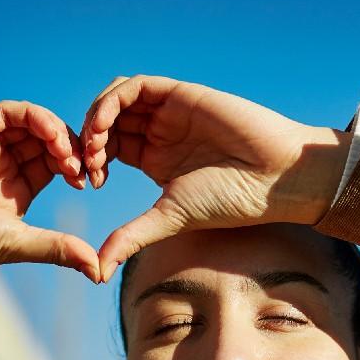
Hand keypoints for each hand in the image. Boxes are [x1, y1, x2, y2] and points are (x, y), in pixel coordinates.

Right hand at [0, 101, 98, 287]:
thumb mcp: (17, 244)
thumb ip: (57, 248)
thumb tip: (98, 269)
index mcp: (14, 193)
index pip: (53, 165)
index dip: (75, 166)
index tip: (87, 181)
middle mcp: (0, 168)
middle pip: (45, 141)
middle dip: (70, 147)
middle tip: (82, 164)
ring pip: (30, 123)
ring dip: (56, 130)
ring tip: (67, 152)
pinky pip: (6, 112)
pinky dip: (33, 116)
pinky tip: (50, 134)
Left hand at [80, 76, 349, 277]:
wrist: (274, 178)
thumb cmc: (230, 202)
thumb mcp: (168, 219)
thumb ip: (130, 238)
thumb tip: (96, 273)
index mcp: (154, 159)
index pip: (107, 149)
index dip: (89, 161)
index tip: (89, 182)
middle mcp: (160, 132)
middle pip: (107, 122)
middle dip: (87, 140)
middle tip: (85, 164)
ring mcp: (169, 112)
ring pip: (116, 100)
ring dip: (96, 119)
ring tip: (94, 147)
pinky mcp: (180, 95)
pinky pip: (136, 87)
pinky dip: (112, 102)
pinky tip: (106, 127)